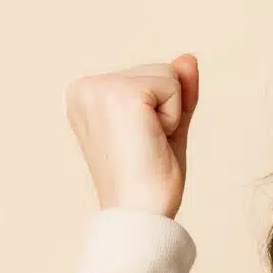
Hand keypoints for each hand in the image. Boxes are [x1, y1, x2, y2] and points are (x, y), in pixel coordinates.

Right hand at [67, 55, 199, 217]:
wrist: (140, 214)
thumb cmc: (149, 180)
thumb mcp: (166, 127)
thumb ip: (176, 92)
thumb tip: (189, 58)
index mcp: (86, 95)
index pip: (147, 78)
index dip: (160, 112)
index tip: (139, 144)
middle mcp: (84, 87)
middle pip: (158, 70)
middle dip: (166, 110)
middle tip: (146, 147)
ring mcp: (99, 89)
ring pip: (168, 75)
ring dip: (170, 114)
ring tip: (146, 145)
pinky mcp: (121, 95)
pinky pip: (173, 86)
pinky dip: (174, 117)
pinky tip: (151, 141)